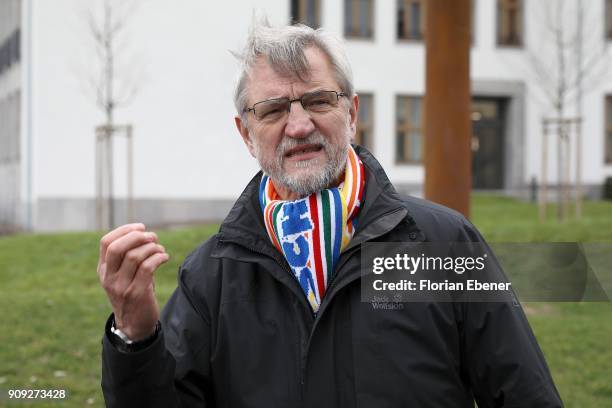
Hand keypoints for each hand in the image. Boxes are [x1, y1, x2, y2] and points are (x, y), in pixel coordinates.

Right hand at [97, 223, 168, 340]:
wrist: (134, 325)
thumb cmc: (133, 293)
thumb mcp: (122, 275)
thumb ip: (126, 257)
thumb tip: (143, 233)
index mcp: (103, 270)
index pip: (106, 242)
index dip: (124, 230)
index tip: (141, 227)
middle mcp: (109, 277)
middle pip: (117, 247)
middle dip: (137, 237)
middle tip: (152, 237)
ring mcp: (122, 286)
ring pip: (134, 256)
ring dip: (152, 247)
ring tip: (160, 249)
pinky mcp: (137, 293)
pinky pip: (148, 268)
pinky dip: (158, 258)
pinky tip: (164, 257)